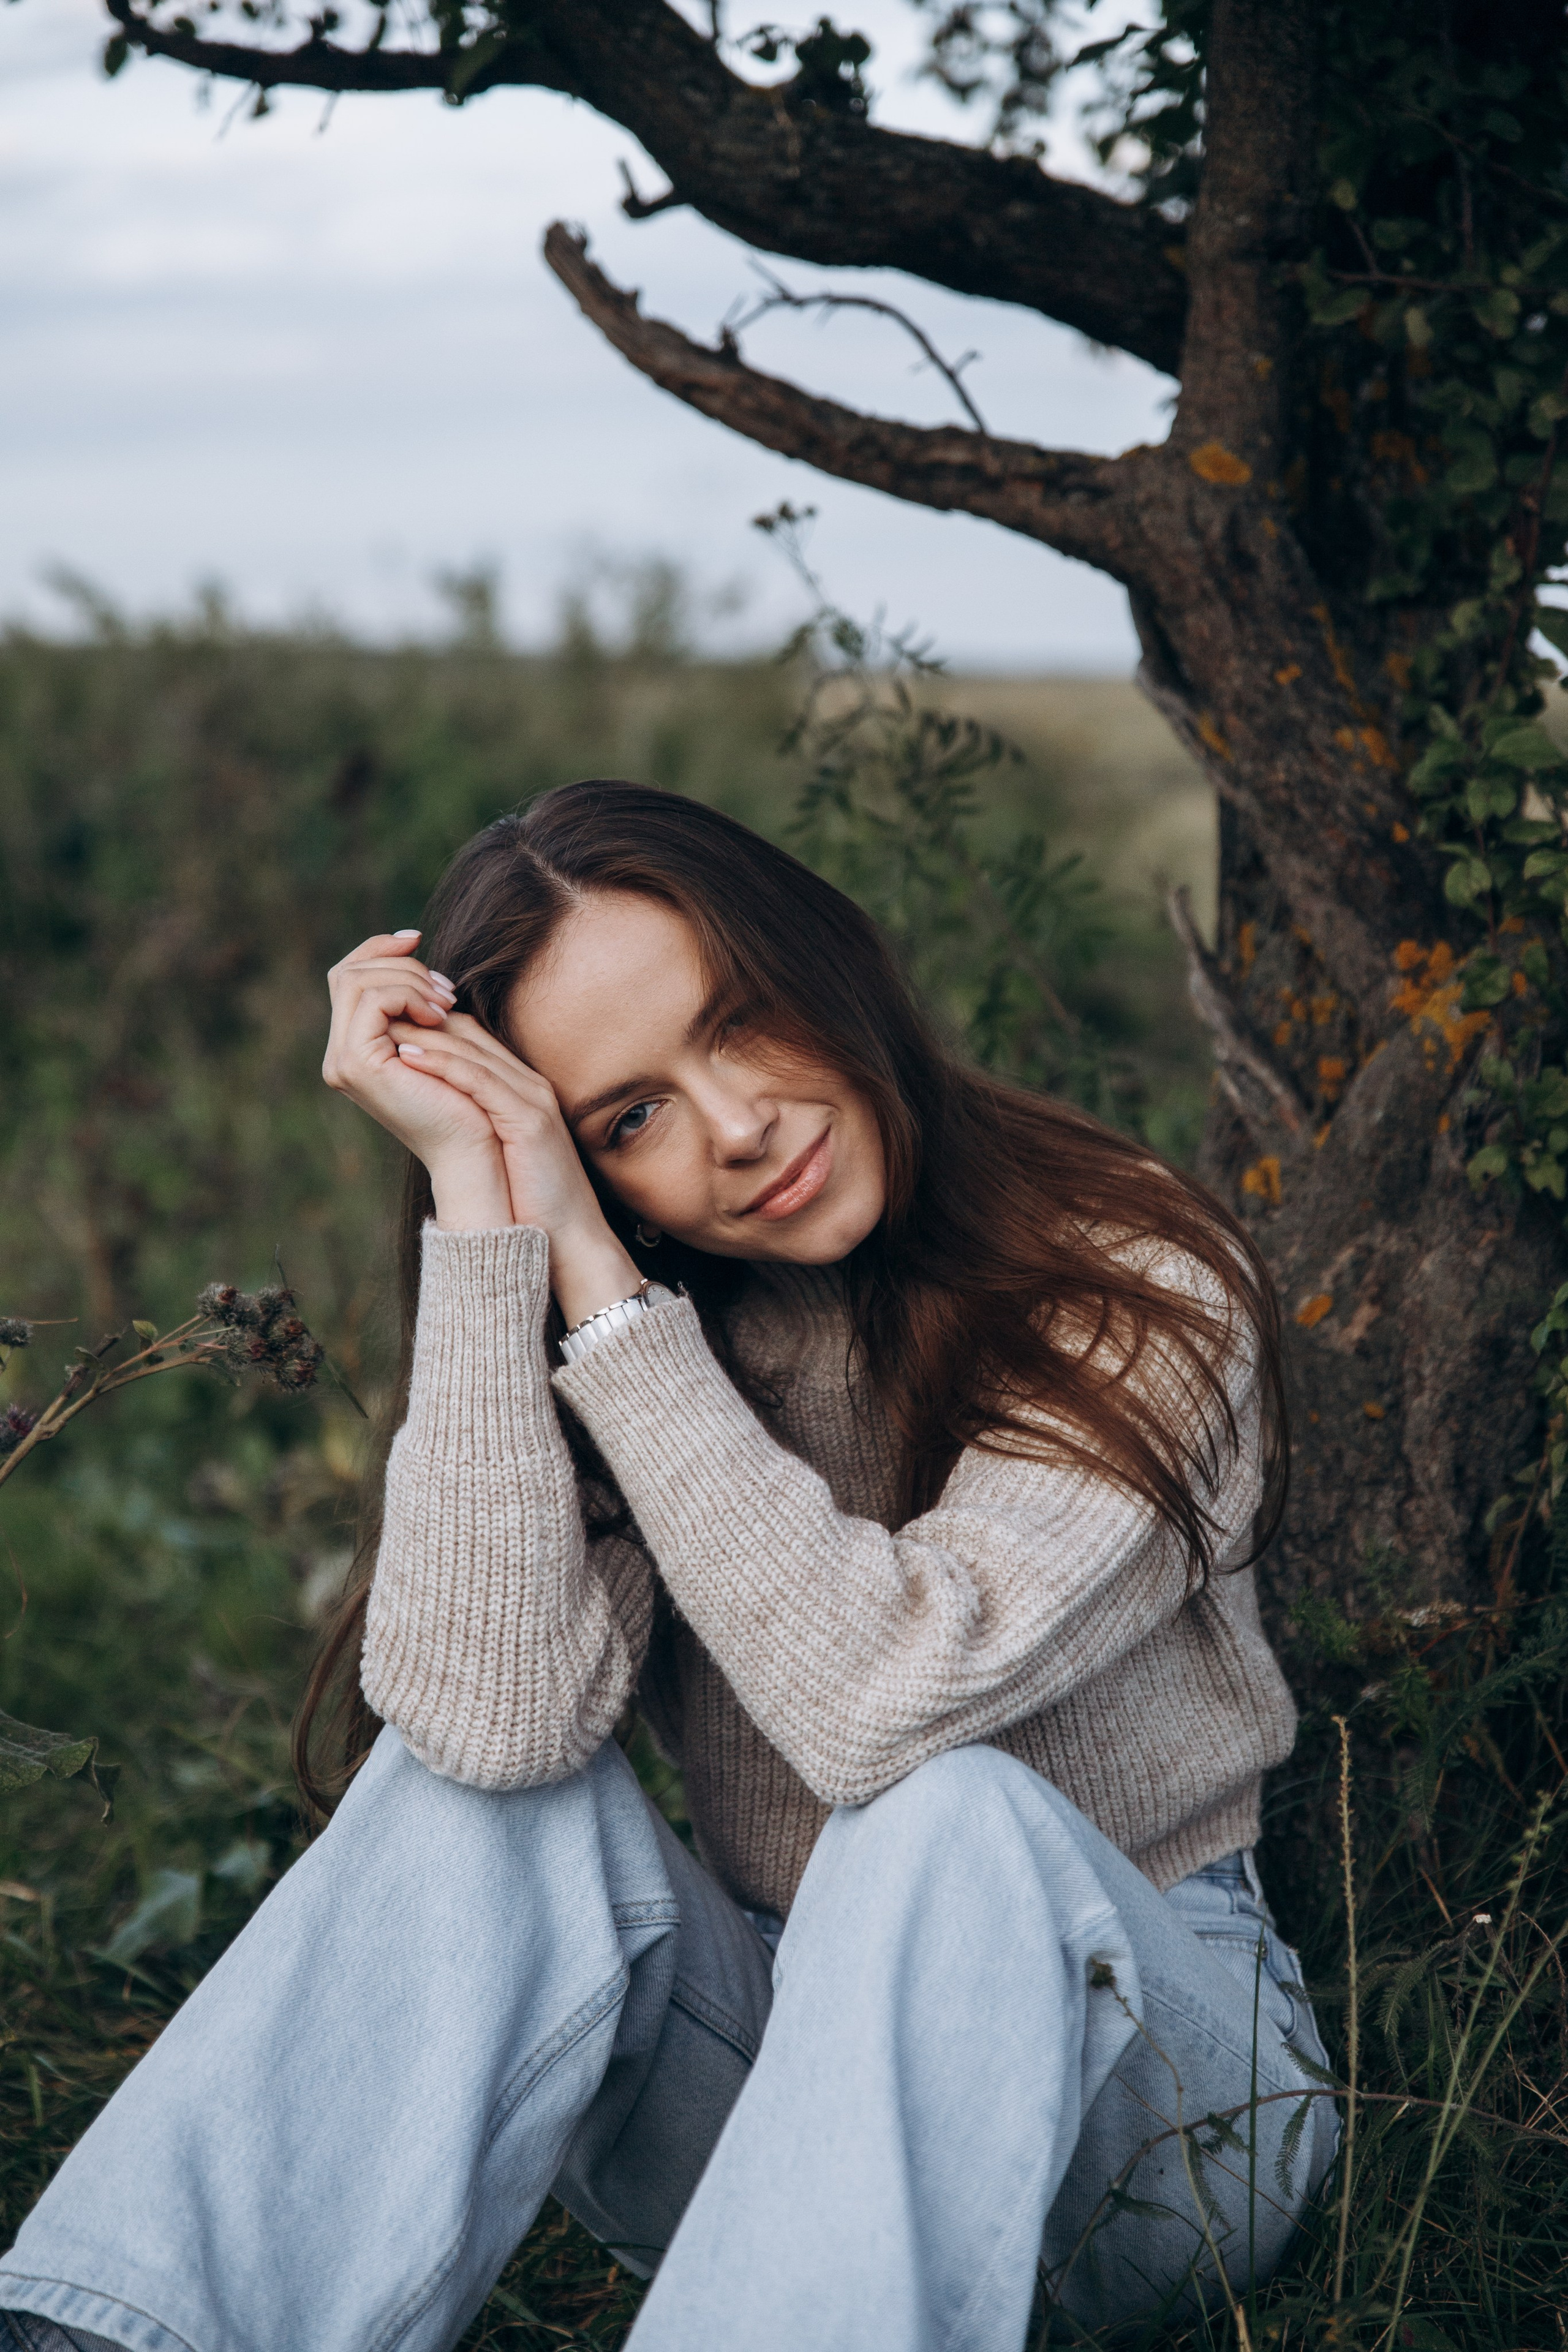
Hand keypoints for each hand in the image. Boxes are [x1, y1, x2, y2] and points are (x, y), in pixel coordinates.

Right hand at [322, 933, 510, 1230]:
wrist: (477, 1149)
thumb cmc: (470, 1097)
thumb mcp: (441, 1036)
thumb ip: (417, 1003)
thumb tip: (409, 952)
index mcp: (356, 1048)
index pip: (348, 978)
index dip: (378, 949)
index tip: (418, 939)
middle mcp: (340, 1055)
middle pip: (347, 973)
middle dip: (399, 965)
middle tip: (445, 989)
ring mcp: (343, 1061)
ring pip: (357, 980)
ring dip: (408, 979)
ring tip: (446, 1003)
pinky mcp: (356, 1063)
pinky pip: (372, 1000)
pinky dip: (408, 994)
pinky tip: (438, 1014)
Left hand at [385, 1010, 642, 1321]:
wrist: (569, 1238)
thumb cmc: (529, 1200)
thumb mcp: (496, 1148)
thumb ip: (471, 1120)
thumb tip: (428, 1110)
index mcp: (521, 1087)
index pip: (470, 1035)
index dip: (426, 1021)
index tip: (382, 1021)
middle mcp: (528, 1083)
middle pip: (468, 1030)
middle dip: (418, 1016)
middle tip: (372, 1010)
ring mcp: (532, 1098)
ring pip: (471, 1049)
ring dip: (422, 1033)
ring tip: (379, 1024)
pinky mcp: (529, 1121)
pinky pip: (480, 1081)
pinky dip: (442, 1064)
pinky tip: (406, 1056)